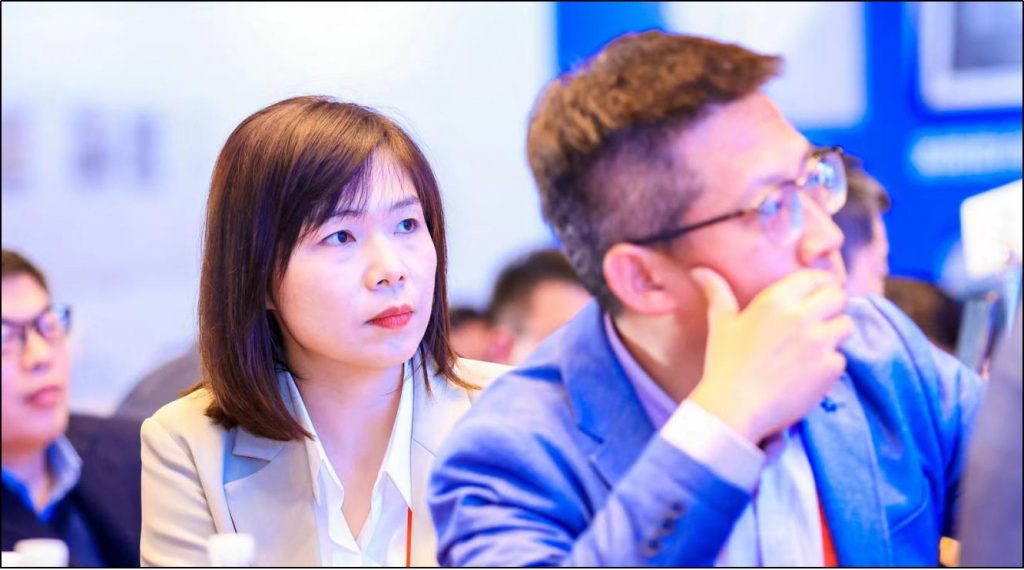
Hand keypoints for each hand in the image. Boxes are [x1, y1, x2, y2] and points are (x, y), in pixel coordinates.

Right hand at [687, 267, 853, 443]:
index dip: (819, 285)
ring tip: (815, 347)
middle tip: (818, 321)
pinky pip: (841, 357)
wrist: (734, 408)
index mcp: (775, 300)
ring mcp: (819, 342)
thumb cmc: (724, 364)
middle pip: (838, 296)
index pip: (816, 277)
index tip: (815, 296)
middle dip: (832, 306)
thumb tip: (699, 271)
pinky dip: (829, 365)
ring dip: (835, 334)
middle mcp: (801, 315)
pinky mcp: (829, 368)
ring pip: (846, 325)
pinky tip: (808, 373)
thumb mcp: (721, 323)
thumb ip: (716, 292)